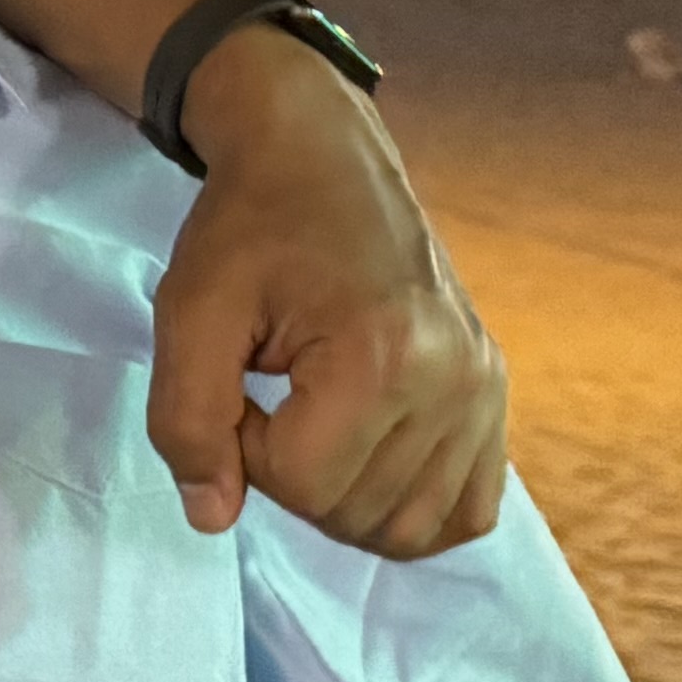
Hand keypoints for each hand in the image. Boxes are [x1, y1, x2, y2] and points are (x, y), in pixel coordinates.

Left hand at [145, 39, 509, 557]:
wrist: (320, 154)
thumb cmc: (249, 226)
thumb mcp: (190, 313)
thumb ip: (188, 421)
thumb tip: (211, 518)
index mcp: (383, 358)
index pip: (303, 486)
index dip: (247, 449)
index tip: (242, 377)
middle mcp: (453, 381)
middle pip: (356, 513)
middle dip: (292, 472)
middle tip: (273, 393)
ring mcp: (484, 388)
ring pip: (411, 526)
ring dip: (344, 496)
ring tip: (316, 416)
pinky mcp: (494, 389)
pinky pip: (468, 507)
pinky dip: (412, 505)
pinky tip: (368, 456)